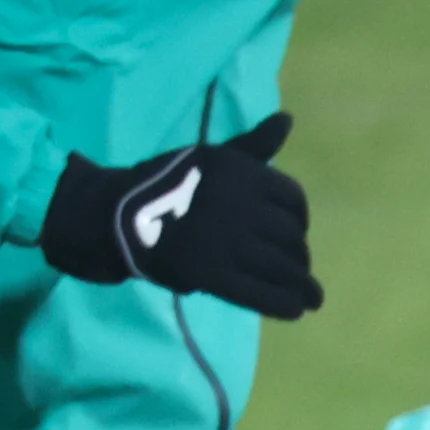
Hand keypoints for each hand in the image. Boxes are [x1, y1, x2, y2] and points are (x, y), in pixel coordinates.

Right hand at [38, 112, 323, 317]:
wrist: (119, 214)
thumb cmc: (170, 183)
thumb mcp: (213, 156)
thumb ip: (254, 145)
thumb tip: (287, 119)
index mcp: (242, 173)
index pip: (292, 199)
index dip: (301, 219)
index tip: (296, 231)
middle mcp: (240, 205)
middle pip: (291, 237)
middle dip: (300, 257)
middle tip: (300, 270)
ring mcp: (227, 242)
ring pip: (282, 268)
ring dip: (302, 287)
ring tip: (310, 298)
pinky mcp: (212, 274)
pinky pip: (262, 294)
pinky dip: (285, 305)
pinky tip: (294, 310)